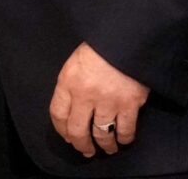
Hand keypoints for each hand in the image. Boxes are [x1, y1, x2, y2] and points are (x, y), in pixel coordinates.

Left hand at [48, 42, 147, 157]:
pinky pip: (125, 130)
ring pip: (102, 134)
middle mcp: (85, 94)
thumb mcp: (76, 61)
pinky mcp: (130, 103)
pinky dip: (124, 139)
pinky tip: (123, 141)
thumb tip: (73, 109)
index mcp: (68, 81)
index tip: (67, 136)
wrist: (128, 36)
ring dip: (104, 146)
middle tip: (85, 150)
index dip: (61, 130)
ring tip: (107, 149)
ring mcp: (108, 101)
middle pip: (77, 130)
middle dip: (81, 144)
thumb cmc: (101, 46)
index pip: (57, 113)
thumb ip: (72, 84)